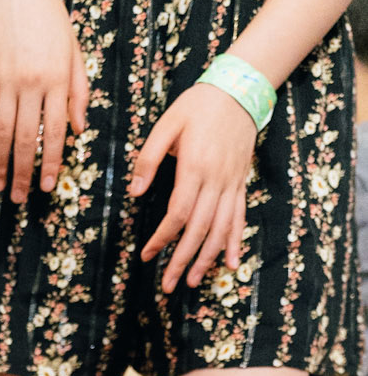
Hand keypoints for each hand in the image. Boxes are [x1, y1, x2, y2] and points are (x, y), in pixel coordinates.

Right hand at [0, 0, 88, 202]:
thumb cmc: (51, 21)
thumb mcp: (74, 51)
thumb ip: (78, 90)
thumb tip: (78, 129)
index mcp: (58, 79)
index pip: (55, 131)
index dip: (51, 162)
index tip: (47, 186)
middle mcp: (31, 83)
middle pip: (25, 138)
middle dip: (22, 172)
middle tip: (19, 197)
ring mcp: (5, 81)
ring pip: (1, 133)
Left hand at [132, 83, 256, 293]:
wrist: (239, 89)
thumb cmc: (198, 105)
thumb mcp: (166, 124)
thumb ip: (149, 159)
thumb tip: (134, 192)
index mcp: (195, 167)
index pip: (178, 214)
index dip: (162, 238)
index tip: (146, 255)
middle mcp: (216, 180)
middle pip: (199, 229)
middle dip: (182, 260)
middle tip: (168, 286)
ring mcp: (232, 183)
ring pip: (221, 229)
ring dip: (206, 258)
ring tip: (191, 281)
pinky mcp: (240, 183)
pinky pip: (239, 217)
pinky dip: (235, 242)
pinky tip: (231, 264)